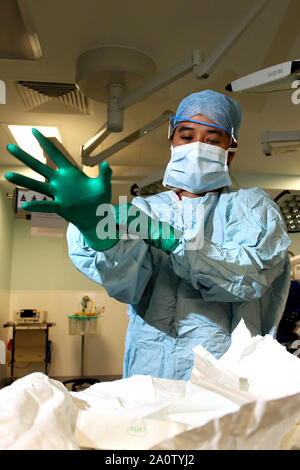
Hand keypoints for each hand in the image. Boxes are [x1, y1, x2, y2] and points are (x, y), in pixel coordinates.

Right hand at [5, 128, 116, 249]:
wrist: (97, 216)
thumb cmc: (99, 199)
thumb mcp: (103, 185)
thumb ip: (105, 174)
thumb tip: (106, 164)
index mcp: (70, 173)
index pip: (55, 154)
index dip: (45, 142)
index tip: (34, 130)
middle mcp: (60, 181)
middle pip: (40, 166)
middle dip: (25, 157)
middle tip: (10, 147)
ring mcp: (58, 194)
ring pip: (37, 185)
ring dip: (23, 180)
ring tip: (7, 175)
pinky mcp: (60, 206)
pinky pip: (46, 205)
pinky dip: (37, 205)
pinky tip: (25, 205)